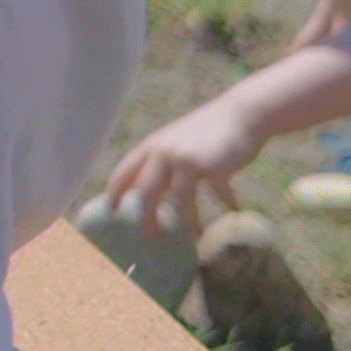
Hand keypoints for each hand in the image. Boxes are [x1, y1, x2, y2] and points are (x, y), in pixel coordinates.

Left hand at [100, 104, 262, 239]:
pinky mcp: (215, 166)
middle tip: (150, 236)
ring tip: (195, 237)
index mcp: (151, 146)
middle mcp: (164, 152)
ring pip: (181, 200)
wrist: (241, 113)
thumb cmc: (207, 132)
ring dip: (189, 222)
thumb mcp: (175, 144)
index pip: (123, 173)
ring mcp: (189, 159)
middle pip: (146, 192)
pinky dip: (226, 205)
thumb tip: (147, 196)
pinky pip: (217, 196)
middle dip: (146, 218)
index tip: (109, 211)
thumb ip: (160, 165)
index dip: (114, 192)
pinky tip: (233, 211)